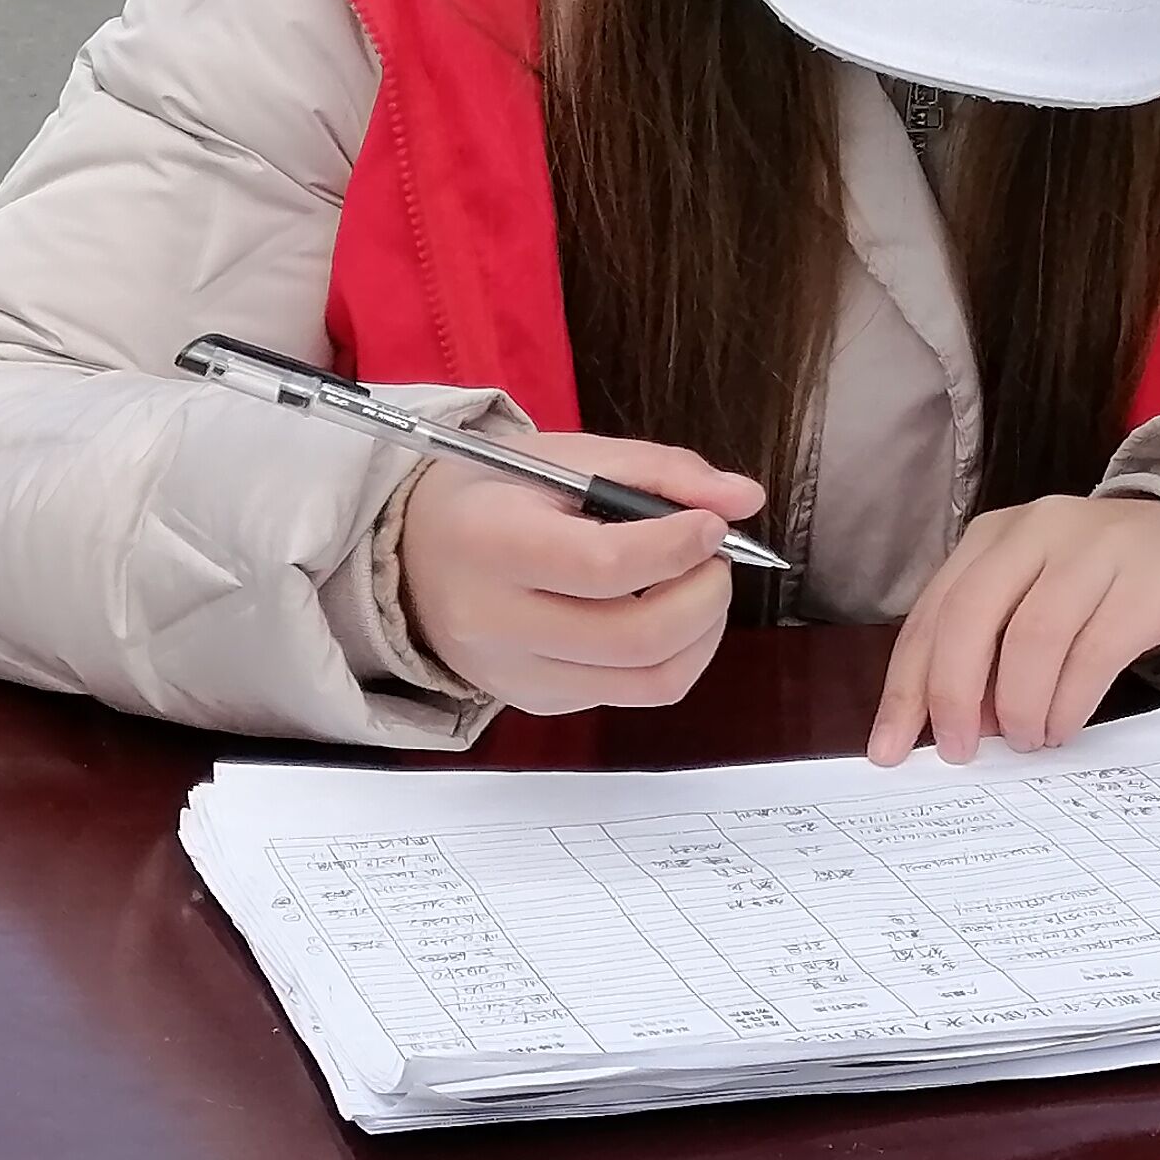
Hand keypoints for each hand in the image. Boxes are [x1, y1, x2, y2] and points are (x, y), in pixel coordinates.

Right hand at [393, 432, 767, 715]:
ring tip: (698, 587)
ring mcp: (515, 673)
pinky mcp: (537, 702)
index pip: (602, 566)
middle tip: (713, 558)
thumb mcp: (564, 457)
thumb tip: (743, 499)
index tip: (710, 524)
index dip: (676, 547)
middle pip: (634, 637)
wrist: (416, 553)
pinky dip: (669, 655)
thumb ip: (658, 470)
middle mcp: (494, 622)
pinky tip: (661, 614)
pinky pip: (629, 694)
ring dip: (701, 634)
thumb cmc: (495, 496)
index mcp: (490, 542)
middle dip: (704, 596)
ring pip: (646, 681)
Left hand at [872, 495, 1159, 765]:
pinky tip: (1061, 728)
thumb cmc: (1099, 589)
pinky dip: (1069, 702)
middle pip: (971, 616)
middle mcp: (1037, 530)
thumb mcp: (1032, 602)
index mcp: (993, 537)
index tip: (888, 749)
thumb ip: (987, 652)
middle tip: (958, 750)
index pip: (932, 614)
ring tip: (1026, 740)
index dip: (905, 686)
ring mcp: (1095, 549)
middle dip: (953, 694)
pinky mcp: (1147, 581)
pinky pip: (1095, 652)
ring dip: (1020, 705)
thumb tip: (954, 728)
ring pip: (1033, 636)